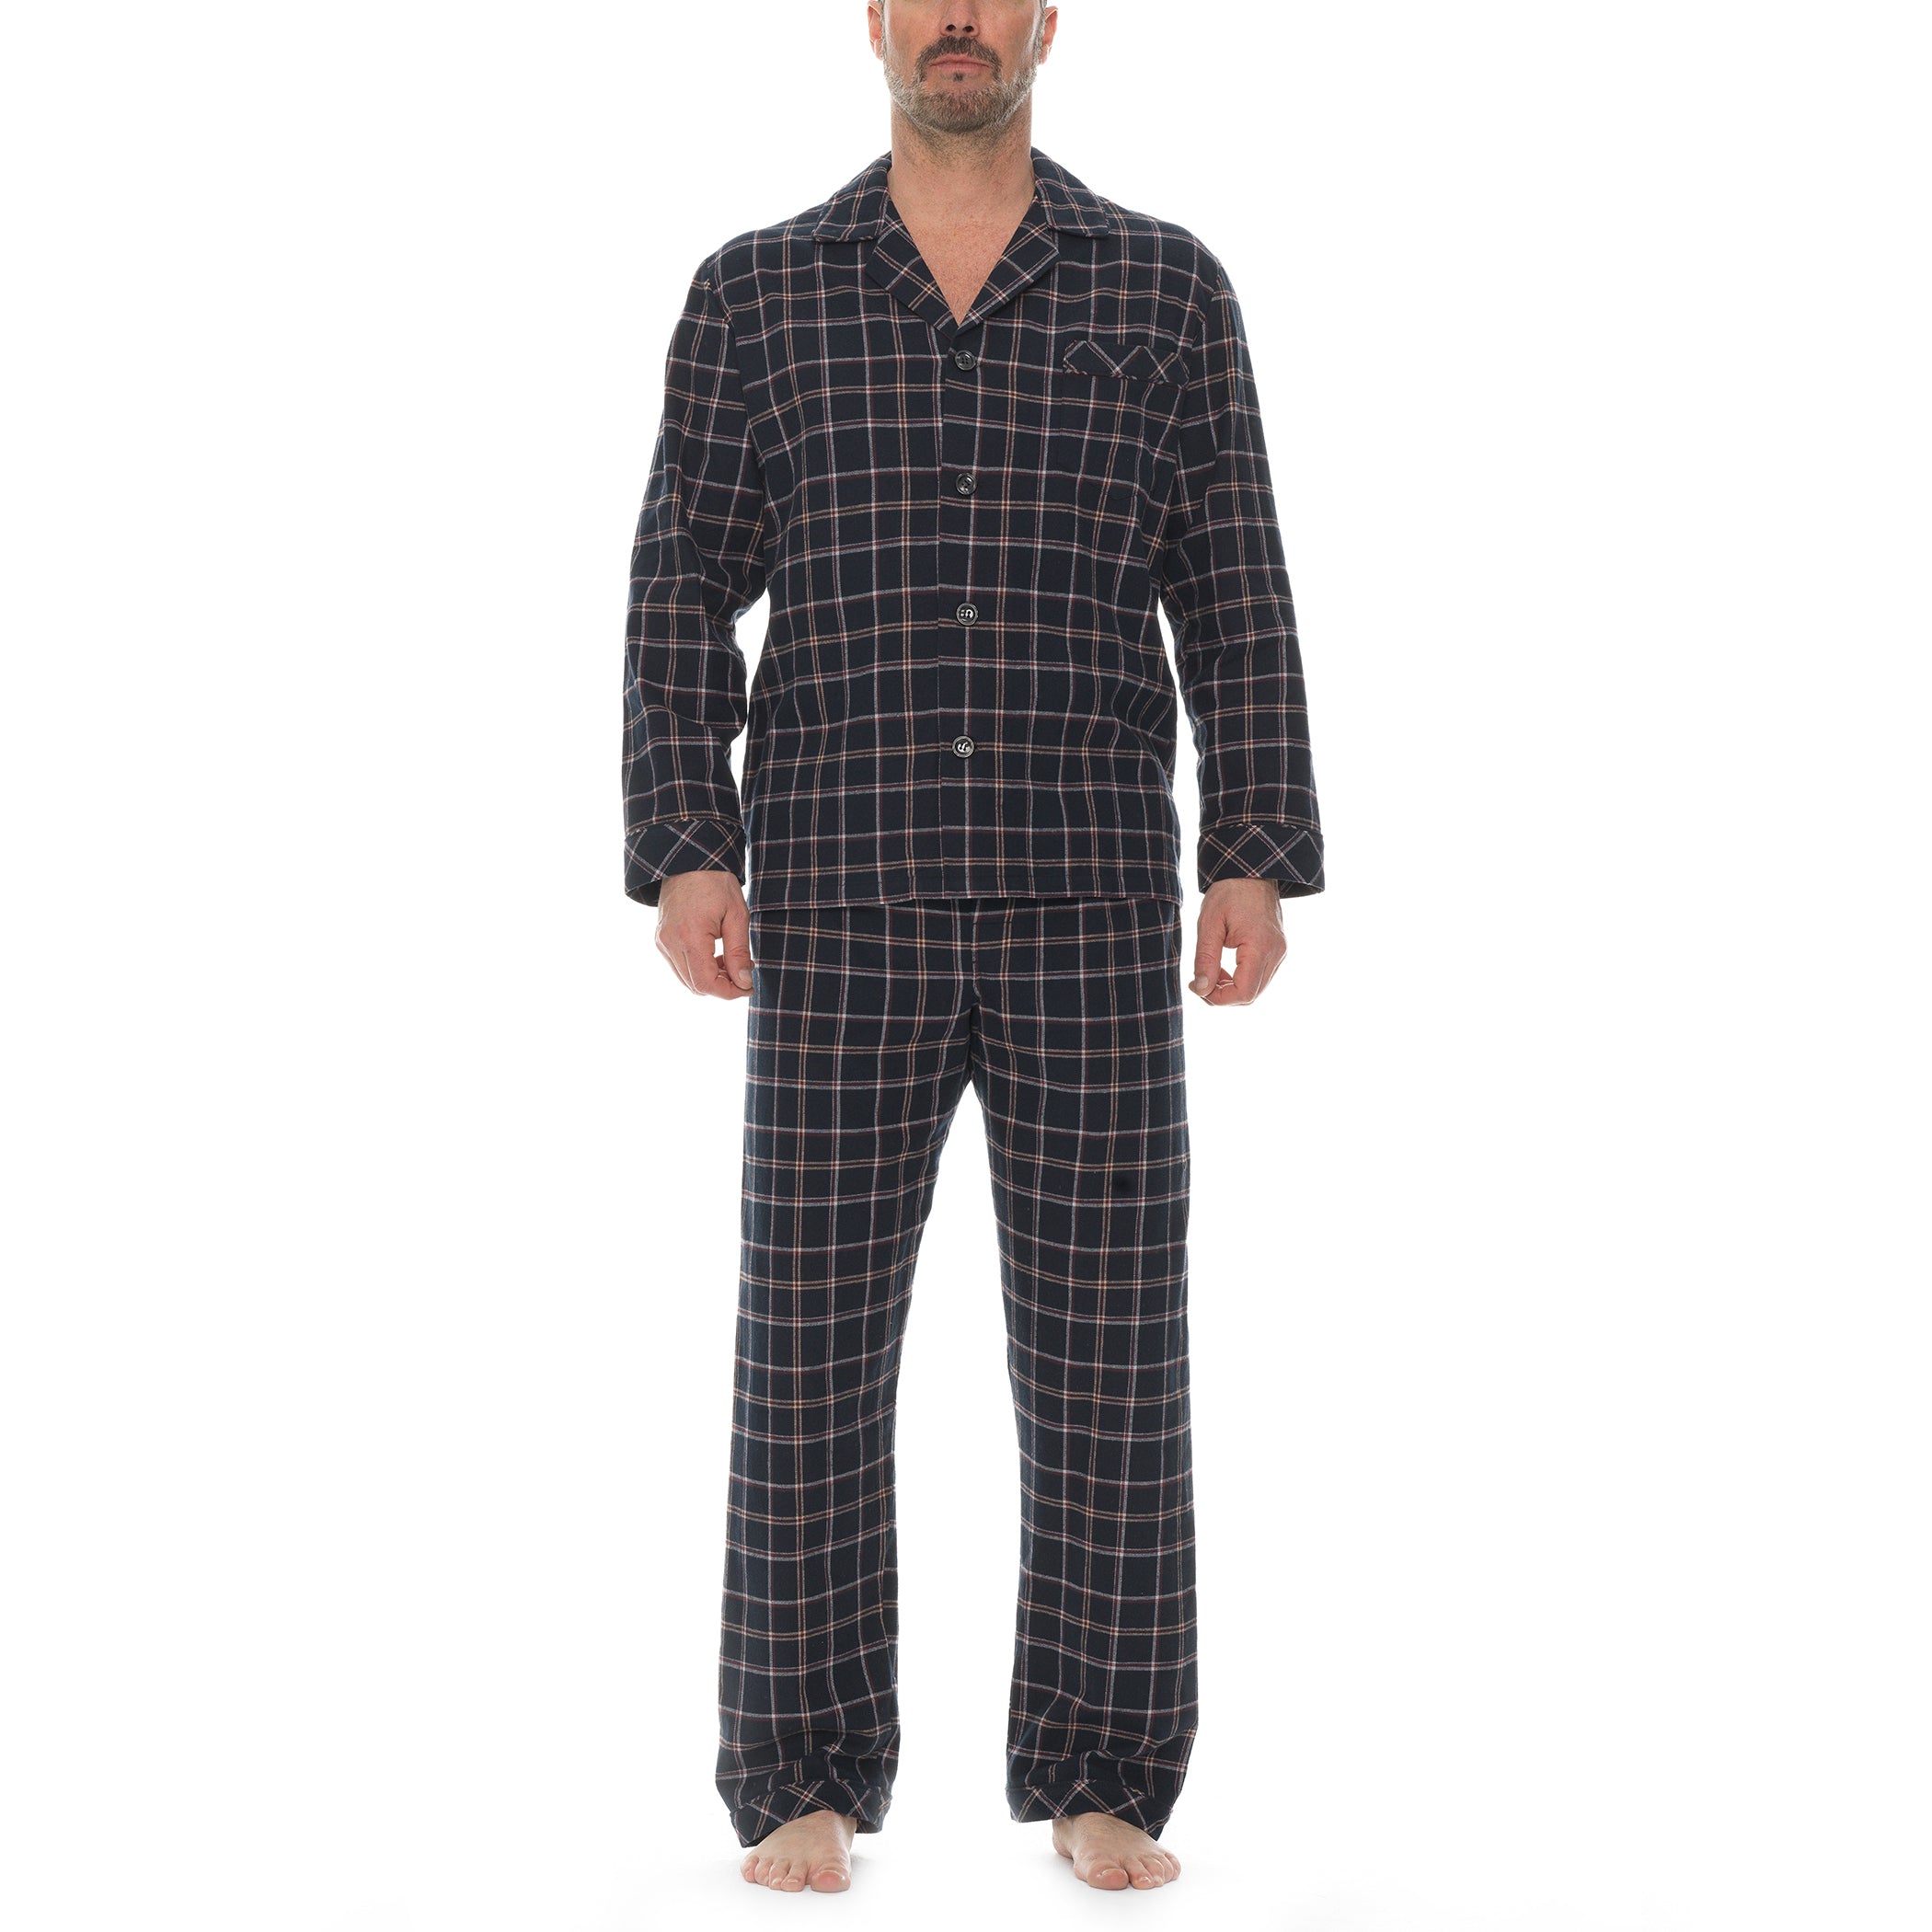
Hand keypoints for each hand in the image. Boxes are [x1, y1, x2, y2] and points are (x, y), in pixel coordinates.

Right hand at [655, 869, 754, 998]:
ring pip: (686, 980)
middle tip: (743, 972)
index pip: (706, 983)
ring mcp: (662, 942)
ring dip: (709, 979)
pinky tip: (713, 955)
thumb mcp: (737, 915)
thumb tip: (743, 982)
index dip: (729, 992)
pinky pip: (678, 967)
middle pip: (695, 986)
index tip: (748, 986)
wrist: (690, 860)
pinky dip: (697, 970)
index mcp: (690, 937)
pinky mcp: (660, 939)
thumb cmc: (716, 882)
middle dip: (722, 987)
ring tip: (729, 961)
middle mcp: (670, 942)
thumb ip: (739, 952)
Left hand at [1189, 878, 1285, 1005]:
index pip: (1244, 993)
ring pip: (1256, 989)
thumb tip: (1201, 989)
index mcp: (1261, 946)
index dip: (1218, 998)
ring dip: (1231, 988)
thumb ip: (1205, 959)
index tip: (1197, 986)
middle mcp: (1276, 953)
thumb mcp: (1209, 924)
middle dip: (1222, 995)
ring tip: (1211, 971)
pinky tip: (1224, 968)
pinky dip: (1241, 980)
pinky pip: (1260, 977)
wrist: (1251, 871)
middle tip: (1200, 981)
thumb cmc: (1228, 892)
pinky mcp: (1277, 950)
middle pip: (1251, 995)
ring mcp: (1280, 952)